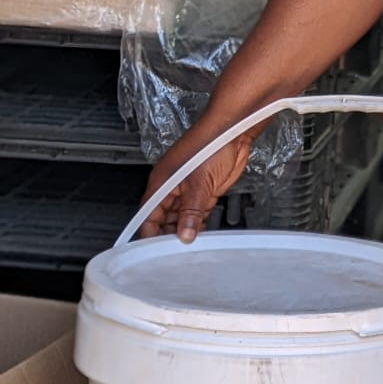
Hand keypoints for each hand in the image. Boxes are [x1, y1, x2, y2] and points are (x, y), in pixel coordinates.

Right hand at [139, 129, 253, 242]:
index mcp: (161, 183)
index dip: (150, 234)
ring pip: (181, 218)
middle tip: (176, 252)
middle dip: (169, 235)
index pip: (148, 215)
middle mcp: (172, 187)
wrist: (234, 131)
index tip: (155, 251)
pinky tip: (202, 234)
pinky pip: (197, 213)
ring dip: (185, 231)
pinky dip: (199, 224)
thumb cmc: (210, 143)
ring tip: (190, 247)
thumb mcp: (198, 184)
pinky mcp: (205, 190)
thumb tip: (184, 235)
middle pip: (163, 219)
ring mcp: (189, 189)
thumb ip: (191, 212)